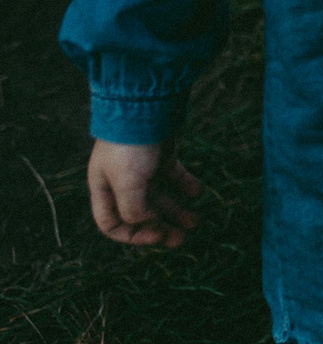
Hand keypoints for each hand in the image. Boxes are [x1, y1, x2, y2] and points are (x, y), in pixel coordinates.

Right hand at [88, 139, 203, 247]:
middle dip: (160, 227)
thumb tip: (147, 222)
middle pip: (139, 213)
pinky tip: (198, 193)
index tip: (157, 235)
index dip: (133, 235)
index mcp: (103, 189)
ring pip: (159, 196)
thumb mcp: (127, 184)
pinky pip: (173, 175)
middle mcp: (120, 180)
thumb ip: (134, 209)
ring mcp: (142, 167)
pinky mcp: (161, 153)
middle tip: (182, 239)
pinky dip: (185, 185)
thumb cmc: (131, 146)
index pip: (111, 223)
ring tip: (195, 222)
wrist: (146, 105)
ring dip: (175, 211)